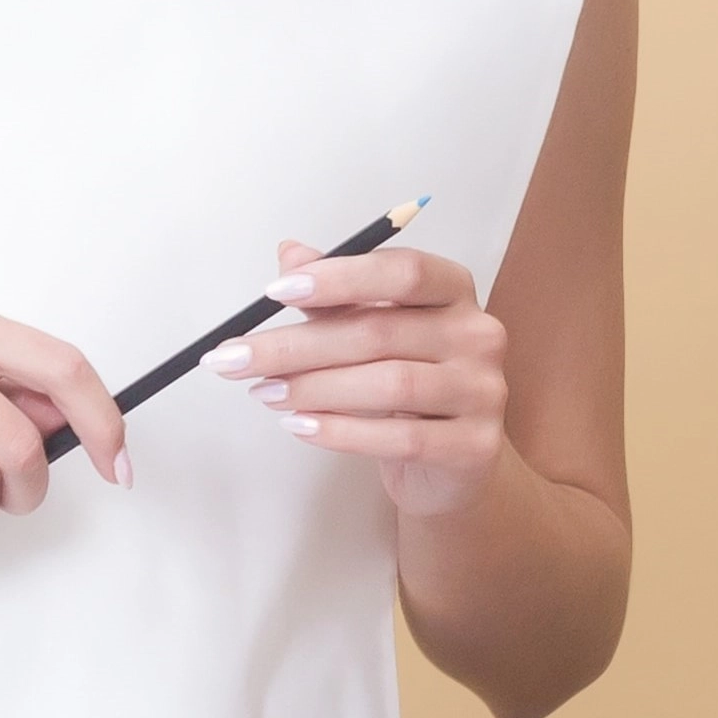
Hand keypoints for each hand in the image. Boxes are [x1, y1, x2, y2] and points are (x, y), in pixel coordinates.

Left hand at [212, 238, 512, 518]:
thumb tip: (290, 253)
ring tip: (264, 393)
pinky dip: (342, 431)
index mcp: (453, 293)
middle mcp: (478, 334)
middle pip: (381, 331)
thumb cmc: (408, 390)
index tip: (274, 292)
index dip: (339, 277)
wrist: (453, 464)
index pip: (404, 271)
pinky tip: (300, 425)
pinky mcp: (475, 445)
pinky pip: (400, 437)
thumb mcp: (371, 333)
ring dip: (314, 388)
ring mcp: (483, 391)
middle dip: (297, 345)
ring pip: (390, 384)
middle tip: (235, 358)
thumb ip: (336, 297)